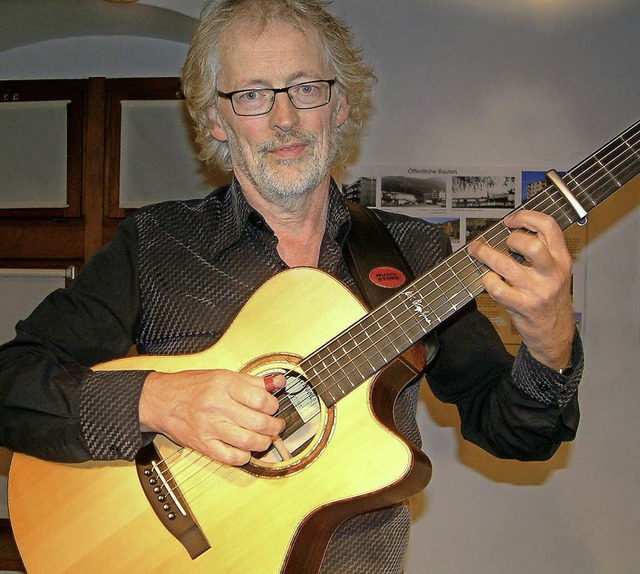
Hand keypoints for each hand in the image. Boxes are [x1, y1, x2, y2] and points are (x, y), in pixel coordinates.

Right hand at [139, 369, 285, 465]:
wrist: (160, 400)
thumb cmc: (191, 386)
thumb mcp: (223, 375)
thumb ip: (253, 381)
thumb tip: (279, 382)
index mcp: (224, 385)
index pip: (261, 400)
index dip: (274, 405)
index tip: (273, 407)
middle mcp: (217, 406)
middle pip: (259, 422)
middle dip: (275, 426)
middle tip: (276, 425)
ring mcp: (210, 427)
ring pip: (249, 442)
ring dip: (264, 442)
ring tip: (265, 438)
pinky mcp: (203, 445)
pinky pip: (231, 458)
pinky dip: (244, 457)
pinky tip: (246, 450)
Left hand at [468, 210, 574, 369]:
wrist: (556, 333)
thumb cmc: (551, 299)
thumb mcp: (555, 272)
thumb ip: (542, 252)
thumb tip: (512, 230)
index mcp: (562, 259)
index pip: (549, 227)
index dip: (527, 217)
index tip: (511, 220)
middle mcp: (552, 273)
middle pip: (532, 245)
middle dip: (511, 238)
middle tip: (503, 242)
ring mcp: (538, 291)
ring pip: (507, 265)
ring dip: (487, 255)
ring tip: (478, 252)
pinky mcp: (524, 306)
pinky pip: (498, 289)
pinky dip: (487, 281)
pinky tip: (488, 279)